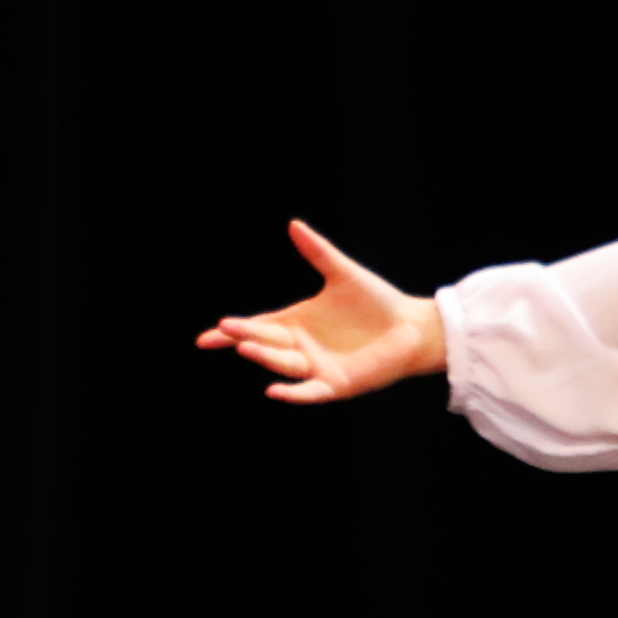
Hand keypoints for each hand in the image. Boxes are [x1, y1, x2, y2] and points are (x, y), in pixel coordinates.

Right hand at [194, 220, 447, 405]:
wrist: (411, 326)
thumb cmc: (376, 301)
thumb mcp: (343, 274)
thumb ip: (318, 252)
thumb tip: (293, 224)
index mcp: (297, 322)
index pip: (258, 327)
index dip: (233, 332)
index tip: (206, 337)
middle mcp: (302, 347)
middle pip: (266, 344)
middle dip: (244, 338)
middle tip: (225, 329)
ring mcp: (317, 368)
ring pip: (284, 365)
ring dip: (265, 358)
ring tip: (246, 347)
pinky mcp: (336, 385)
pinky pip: (309, 392)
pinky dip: (292, 393)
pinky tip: (273, 390)